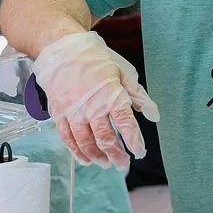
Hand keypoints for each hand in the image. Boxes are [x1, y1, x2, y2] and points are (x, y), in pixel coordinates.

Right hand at [32, 30, 158, 169]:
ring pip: (86, 142)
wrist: (63, 49)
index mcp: (111, 95)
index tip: (139, 151)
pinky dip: (77, 152)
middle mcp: (92, 106)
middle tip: (123, 164)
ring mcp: (73, 112)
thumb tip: (154, 114)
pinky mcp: (59, 114)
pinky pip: (68, 139)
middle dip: (116, 155)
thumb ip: (138, 96)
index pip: (126, 123)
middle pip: (106, 138)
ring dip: (97, 156)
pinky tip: (85, 158)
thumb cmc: (94, 59)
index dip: (134, 141)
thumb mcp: (123, 72)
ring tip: (106, 163)